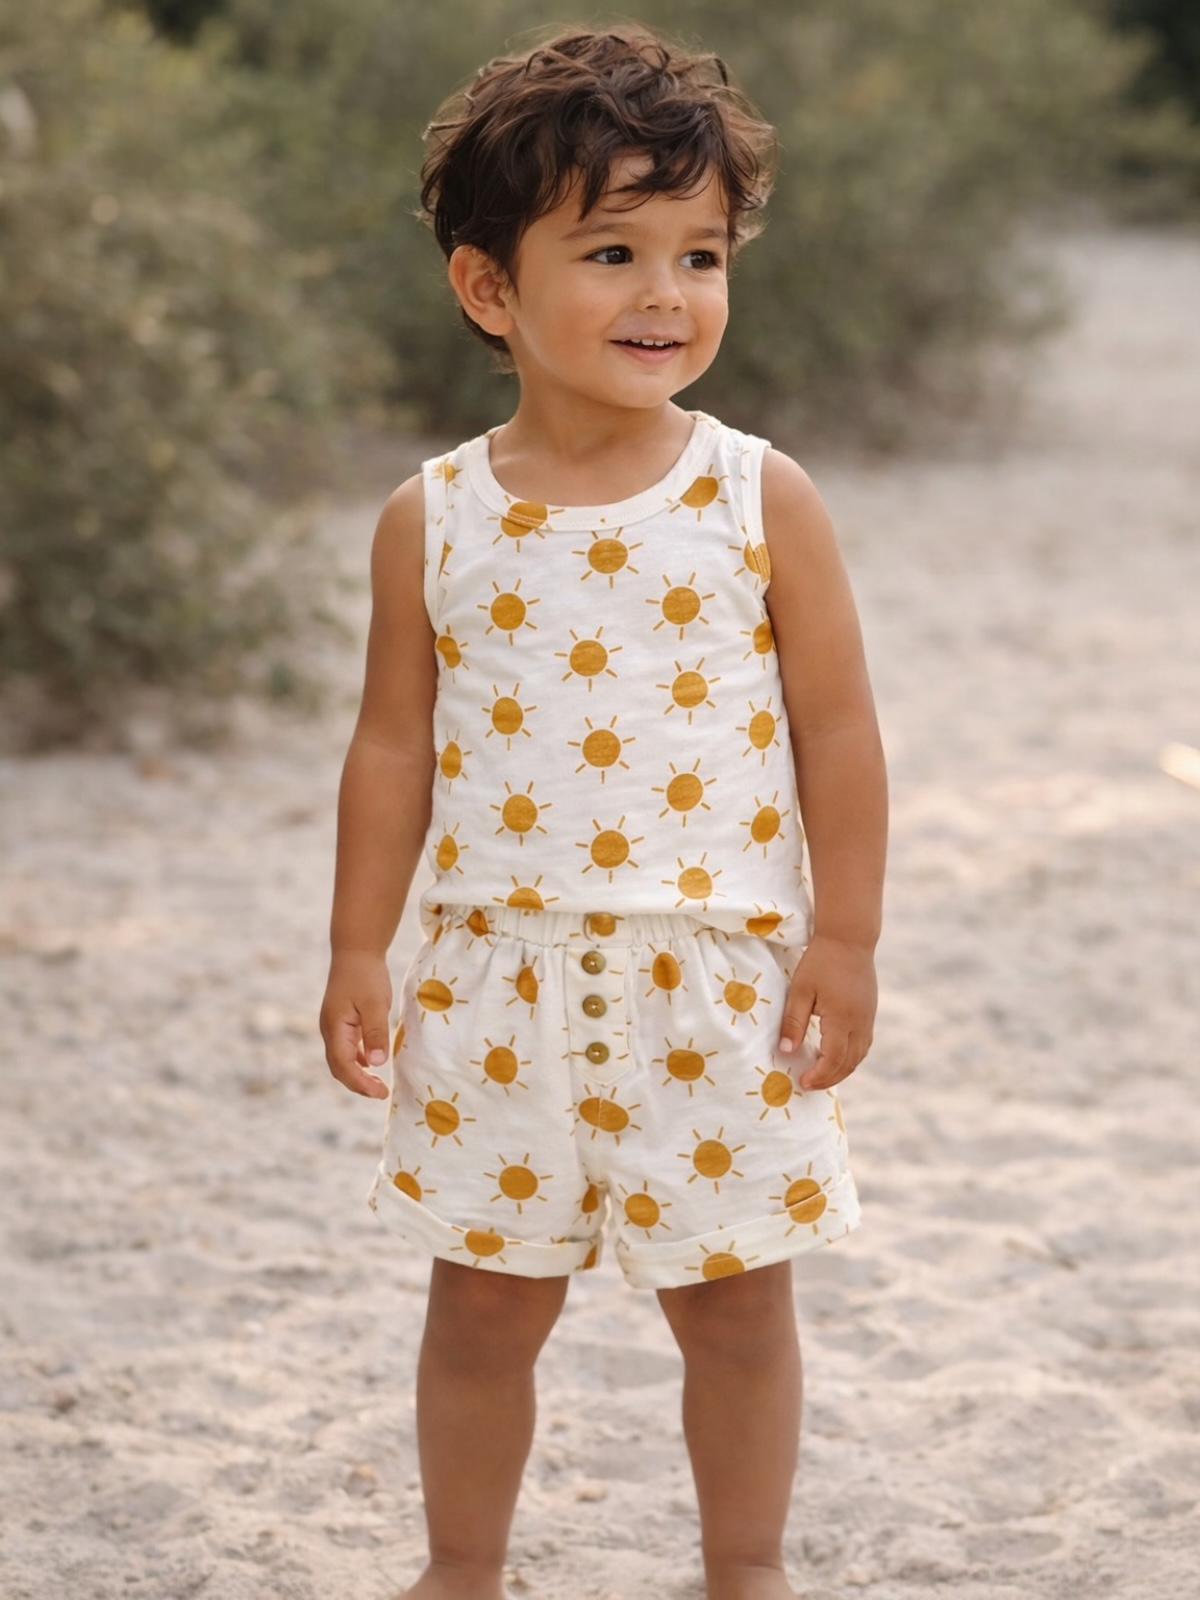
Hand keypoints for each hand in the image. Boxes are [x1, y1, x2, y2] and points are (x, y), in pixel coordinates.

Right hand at [319, 950, 392, 1098]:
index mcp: (334, 1028)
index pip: (343, 1065)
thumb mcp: (375, 1003)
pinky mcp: (341, 1023)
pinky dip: (358, 1061)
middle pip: (339, 1068)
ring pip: (342, 1060)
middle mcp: (330, 1031)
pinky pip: (346, 1049)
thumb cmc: (366, 976)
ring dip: (358, 1075)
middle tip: (382, 1093)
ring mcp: (334, 1027)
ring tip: (379, 1084)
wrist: (356, 952)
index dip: (361, 1083)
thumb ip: (375, 1033)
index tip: (381, 1093)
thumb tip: (378, 1064)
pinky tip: (373, 1063)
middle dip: (358, 1084)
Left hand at [778, 935, 876, 1089]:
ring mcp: (868, 1019)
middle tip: (809, 1085)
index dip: (818, 1075)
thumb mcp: (800, 990)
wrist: (849, 939)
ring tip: (821, 1075)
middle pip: (848, 1063)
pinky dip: (850, 1057)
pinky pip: (863, 1045)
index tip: (802, 1082)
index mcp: (842, 1019)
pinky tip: (836, 1057)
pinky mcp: (870, 1013)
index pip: (832, 1059)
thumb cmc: (820, 962)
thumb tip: (786, 1052)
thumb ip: (793, 1022)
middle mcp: (860, 1023)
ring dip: (841, 1070)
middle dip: (829, 1078)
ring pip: (859, 1056)